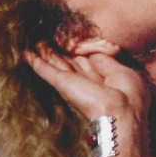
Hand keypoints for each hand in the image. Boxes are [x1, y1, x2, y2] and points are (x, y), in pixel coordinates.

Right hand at [24, 40, 149, 124]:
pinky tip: (26, 55)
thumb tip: (92, 54)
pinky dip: (36, 63)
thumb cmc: (129, 94)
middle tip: (46, 41)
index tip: (71, 43)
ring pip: (57, 65)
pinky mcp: (63, 84)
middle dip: (60, 53)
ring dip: (46, 55)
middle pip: (70, 64)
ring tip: (34, 44)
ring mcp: (74, 84)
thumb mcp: (123, 73)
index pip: (89, 63)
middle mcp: (88, 82)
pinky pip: (46, 71)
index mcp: (106, 80)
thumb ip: (106, 62)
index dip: (80, 53)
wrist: (120, 114)